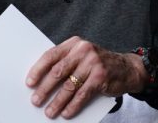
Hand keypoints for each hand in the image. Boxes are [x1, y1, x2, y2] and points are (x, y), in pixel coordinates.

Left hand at [25, 36, 148, 118]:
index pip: (51, 55)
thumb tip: (42, 82)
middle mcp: (83, 50)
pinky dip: (72, 106)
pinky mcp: (101, 77)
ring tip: (49, 112)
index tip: (29, 83)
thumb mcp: (82, 57)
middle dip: (45, 88)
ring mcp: (93, 63)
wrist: (127, 68)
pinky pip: (82, 95)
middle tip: (36, 100)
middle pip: (58, 72)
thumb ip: (66, 63)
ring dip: (57, 101)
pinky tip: (66, 113)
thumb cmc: (98, 64)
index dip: (38, 70)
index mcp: (74, 44)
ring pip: (69, 86)